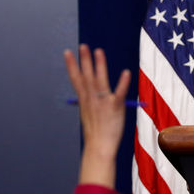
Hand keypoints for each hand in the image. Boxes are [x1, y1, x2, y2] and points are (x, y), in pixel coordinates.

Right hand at [64, 45, 130, 188]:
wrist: (99, 147)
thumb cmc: (97, 133)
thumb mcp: (90, 114)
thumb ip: (91, 102)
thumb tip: (93, 93)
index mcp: (84, 100)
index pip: (76, 79)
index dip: (72, 65)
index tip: (68, 52)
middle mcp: (91, 99)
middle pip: (86, 76)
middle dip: (84, 60)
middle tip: (82, 45)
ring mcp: (102, 102)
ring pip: (99, 80)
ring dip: (99, 65)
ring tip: (98, 51)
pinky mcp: (115, 107)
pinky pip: (119, 92)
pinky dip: (122, 83)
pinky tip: (126, 72)